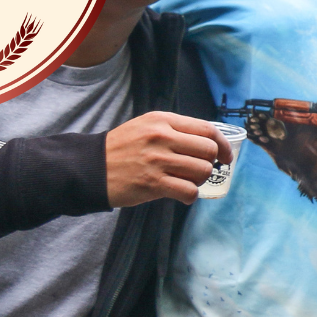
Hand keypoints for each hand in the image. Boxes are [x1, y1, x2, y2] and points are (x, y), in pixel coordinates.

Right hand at [105, 112, 232, 206]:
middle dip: (210, 163)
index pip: (207, 129)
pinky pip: (189, 191)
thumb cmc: (122, 148)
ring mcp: (157, 161)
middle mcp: (162, 137)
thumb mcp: (147, 126)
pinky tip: (182, 194)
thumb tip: (209, 142)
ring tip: (187, 182)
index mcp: (163, 121)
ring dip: (200, 180)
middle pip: (209, 150)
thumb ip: (176, 130)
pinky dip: (190, 196)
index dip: (222, 144)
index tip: (225, 156)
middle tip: (200, 171)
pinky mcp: (153, 184)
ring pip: (202, 171)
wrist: (90, 168)